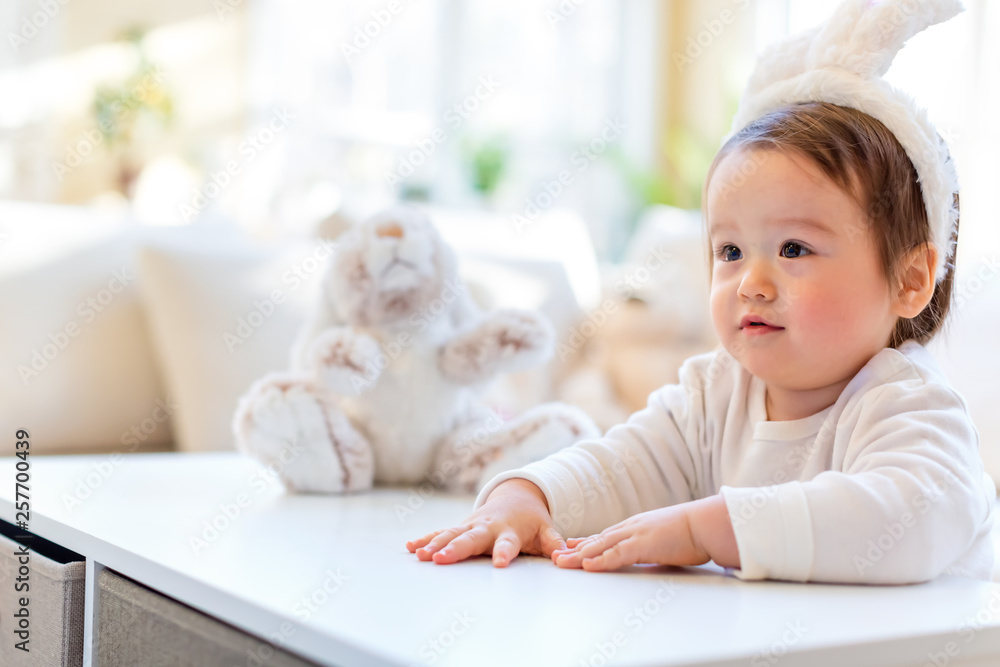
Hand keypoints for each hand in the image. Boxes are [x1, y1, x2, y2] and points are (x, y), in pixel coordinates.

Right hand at [405, 478, 565, 567]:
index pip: (508, 543)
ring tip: (420, 555)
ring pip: (451, 534)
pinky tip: (411, 547)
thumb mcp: (547, 529)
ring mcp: (471, 525)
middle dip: (456, 548)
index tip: (499, 563)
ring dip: (435, 544)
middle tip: (441, 558)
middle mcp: (488, 527)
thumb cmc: (532, 519)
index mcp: (510, 530)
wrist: (516, 496)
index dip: (504, 552)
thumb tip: (564, 555)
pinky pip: (441, 533)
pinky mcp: (461, 526)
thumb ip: (554, 542)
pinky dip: (427, 539)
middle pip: (471, 538)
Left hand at [551, 502, 709, 571]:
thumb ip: (652, 546)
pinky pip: (617, 554)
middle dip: (575, 550)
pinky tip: (587, 565)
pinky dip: (601, 560)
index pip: (606, 535)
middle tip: (555, 557)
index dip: (586, 542)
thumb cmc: (692, 532)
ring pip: (601, 546)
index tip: (570, 546)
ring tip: (561, 563)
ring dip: (579, 556)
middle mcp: (631, 528)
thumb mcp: (664, 538)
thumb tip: (648, 554)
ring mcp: (636, 535)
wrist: (706, 524)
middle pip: (597, 540)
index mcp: (636, 526)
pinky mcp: (644, 545)